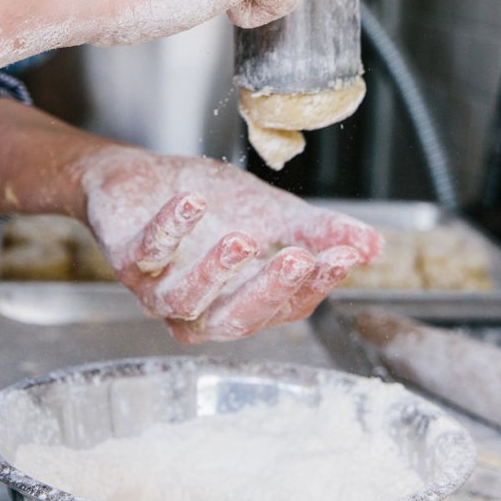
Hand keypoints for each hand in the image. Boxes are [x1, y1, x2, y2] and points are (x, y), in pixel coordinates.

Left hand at [79, 147, 382, 342]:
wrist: (145, 180)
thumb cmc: (211, 206)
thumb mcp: (274, 214)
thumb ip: (319, 232)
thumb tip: (372, 246)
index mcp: (241, 303)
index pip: (284, 308)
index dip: (316, 284)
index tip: (343, 254)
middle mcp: (200, 308)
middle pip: (235, 320)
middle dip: (269, 291)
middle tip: (302, 258)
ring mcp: (159, 288)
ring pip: (184, 301)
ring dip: (215, 272)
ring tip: (244, 238)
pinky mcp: (127, 260)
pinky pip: (145, 255)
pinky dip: (168, 231)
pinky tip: (191, 203)